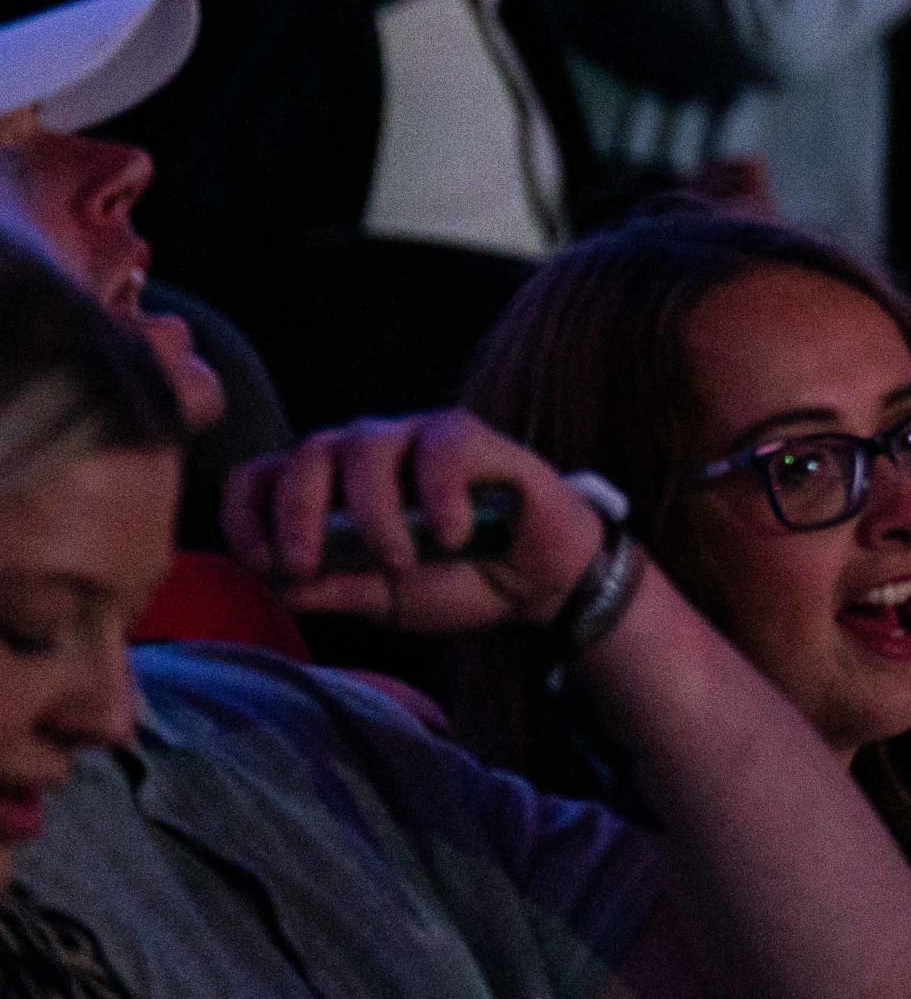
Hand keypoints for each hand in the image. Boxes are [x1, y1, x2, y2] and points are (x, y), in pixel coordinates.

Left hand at [223, 411, 607, 634]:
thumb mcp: (379, 600)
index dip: (246, 515)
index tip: (261, 564)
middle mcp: (366, 454)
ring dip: (369, 510)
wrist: (536, 582)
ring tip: (397, 560)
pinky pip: (439, 450)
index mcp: (331, 491)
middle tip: (306, 566)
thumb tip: (279, 583)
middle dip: (294, 513)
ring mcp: (417, 439)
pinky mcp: (471, 438)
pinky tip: (451, 536)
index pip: (261, 477)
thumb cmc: (453, 582)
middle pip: (306, 453)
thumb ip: (331, 589)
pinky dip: (437, 496)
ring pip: (366, 445)